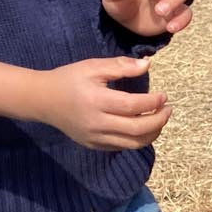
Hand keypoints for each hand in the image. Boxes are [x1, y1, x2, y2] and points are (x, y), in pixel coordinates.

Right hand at [34, 56, 171, 149]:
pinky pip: (122, 146)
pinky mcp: (93, 145)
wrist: (42, 100)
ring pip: (133, 143)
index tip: (164, 96)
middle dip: (159, 120)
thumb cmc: (69, 79)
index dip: (153, 102)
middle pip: (137, 129)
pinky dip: (137, 139)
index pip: (133, 106)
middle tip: (168, 110)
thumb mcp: (92, 66)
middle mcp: (96, 124)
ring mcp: (95, 138)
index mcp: (96, 101)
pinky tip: (144, 127)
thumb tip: (148, 64)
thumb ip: (120, 65)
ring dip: (152, 133)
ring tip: (160, 119)